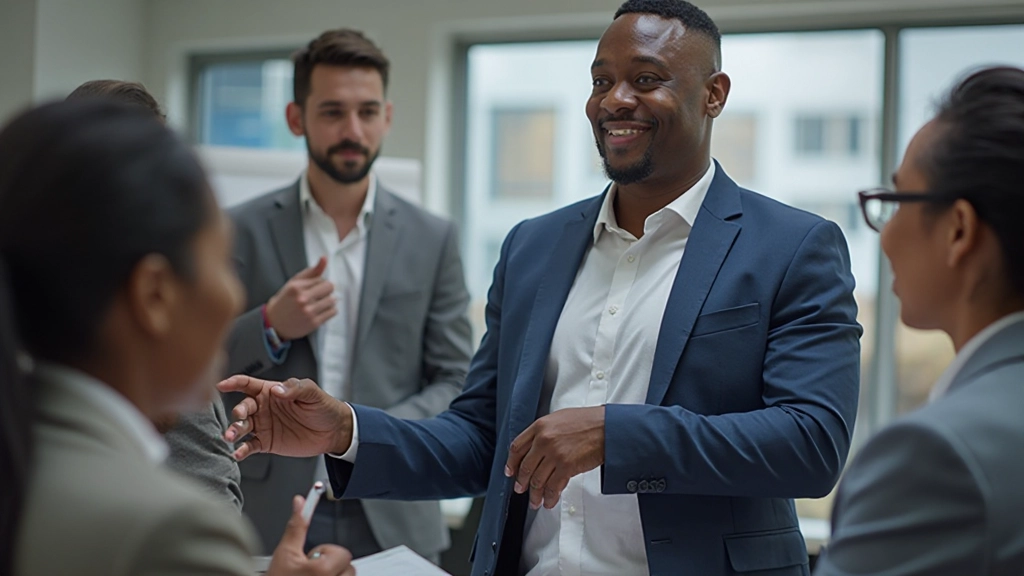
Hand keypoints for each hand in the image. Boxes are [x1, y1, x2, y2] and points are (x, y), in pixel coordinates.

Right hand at [218, 376, 353, 460]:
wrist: (333, 431)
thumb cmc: (323, 407)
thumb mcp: (312, 393)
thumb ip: (295, 388)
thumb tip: (276, 390)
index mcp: (271, 391)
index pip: (248, 384)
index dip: (234, 382)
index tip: (222, 385)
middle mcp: (263, 407)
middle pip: (243, 407)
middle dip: (238, 411)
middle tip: (240, 416)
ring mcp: (263, 425)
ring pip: (242, 427)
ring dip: (234, 431)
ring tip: (231, 437)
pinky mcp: (267, 442)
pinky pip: (250, 446)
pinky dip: (242, 450)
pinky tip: (237, 454)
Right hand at [265, 494, 354, 575]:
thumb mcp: (284, 552)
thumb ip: (297, 527)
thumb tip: (300, 503)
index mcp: (322, 571)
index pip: (343, 553)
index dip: (326, 553)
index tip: (316, 557)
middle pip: (348, 567)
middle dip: (331, 565)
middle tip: (311, 570)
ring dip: (334, 575)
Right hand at [266, 257, 335, 340]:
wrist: (275, 322)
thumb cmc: (286, 300)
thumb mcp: (294, 283)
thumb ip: (311, 271)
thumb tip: (324, 258)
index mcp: (297, 287)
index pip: (322, 279)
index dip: (319, 283)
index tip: (313, 289)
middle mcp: (302, 299)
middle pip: (330, 288)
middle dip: (326, 291)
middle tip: (318, 295)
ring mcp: (308, 312)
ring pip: (332, 300)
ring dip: (328, 301)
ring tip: (319, 303)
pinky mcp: (314, 322)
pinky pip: (333, 312)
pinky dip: (330, 310)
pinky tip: (321, 311)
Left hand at [504, 406, 605, 509]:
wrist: (607, 427)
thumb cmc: (588, 422)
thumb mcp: (559, 419)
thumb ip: (545, 432)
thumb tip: (535, 447)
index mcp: (540, 426)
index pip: (516, 447)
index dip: (511, 463)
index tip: (510, 471)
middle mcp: (544, 440)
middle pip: (525, 467)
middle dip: (521, 482)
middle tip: (520, 489)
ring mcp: (554, 454)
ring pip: (537, 480)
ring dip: (535, 494)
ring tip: (535, 501)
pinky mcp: (566, 466)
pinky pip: (553, 487)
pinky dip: (549, 497)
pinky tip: (549, 502)